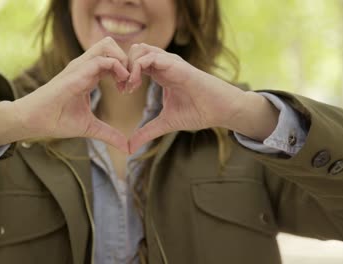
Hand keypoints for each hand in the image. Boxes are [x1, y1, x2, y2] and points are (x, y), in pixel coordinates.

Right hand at [12, 37, 130, 152]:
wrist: (34, 121)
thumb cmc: (57, 121)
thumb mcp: (90, 128)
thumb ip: (109, 134)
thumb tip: (127, 148)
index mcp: (88, 75)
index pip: (112, 59)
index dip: (126, 71)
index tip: (130, 91)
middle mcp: (84, 66)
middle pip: (111, 45)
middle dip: (127, 60)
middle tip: (131, 83)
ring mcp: (80, 67)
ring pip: (108, 45)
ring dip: (123, 61)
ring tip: (127, 83)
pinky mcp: (76, 72)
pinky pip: (101, 60)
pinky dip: (117, 68)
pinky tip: (121, 86)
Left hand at [126, 43, 250, 152]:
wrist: (220, 110)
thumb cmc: (198, 112)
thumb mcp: (166, 123)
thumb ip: (147, 132)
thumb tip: (130, 148)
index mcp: (160, 73)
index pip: (135, 62)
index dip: (124, 74)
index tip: (121, 91)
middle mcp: (163, 63)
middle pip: (134, 51)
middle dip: (122, 67)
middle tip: (122, 88)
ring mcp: (169, 62)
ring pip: (139, 49)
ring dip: (128, 66)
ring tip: (128, 87)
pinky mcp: (175, 65)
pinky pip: (149, 57)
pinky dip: (136, 68)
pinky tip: (134, 85)